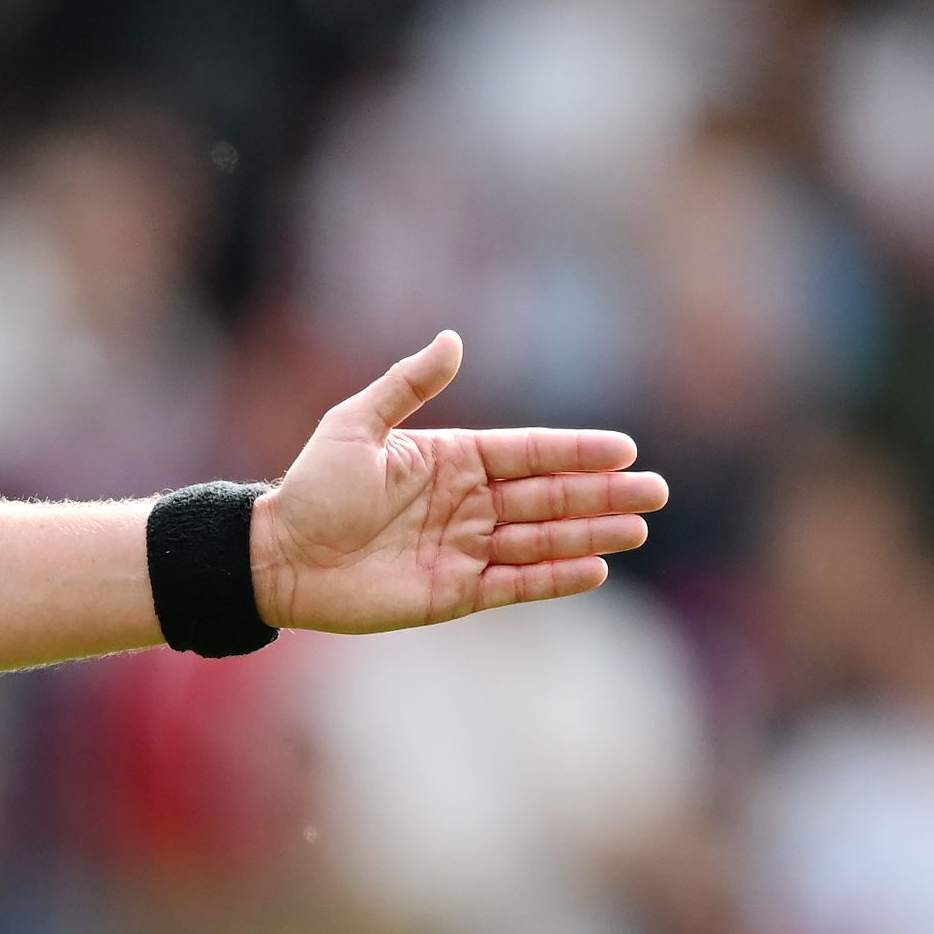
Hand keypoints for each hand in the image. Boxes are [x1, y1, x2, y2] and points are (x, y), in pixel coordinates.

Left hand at [249, 332, 663, 635]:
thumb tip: (454, 340)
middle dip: (602, 495)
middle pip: (548, 497)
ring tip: (638, 529)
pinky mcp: (454, 593)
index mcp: (452, 459)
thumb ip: (407, 386)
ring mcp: (464, 549)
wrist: (278, 558)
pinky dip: (553, 578)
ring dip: (589, 534)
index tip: (625, 450)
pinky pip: (513, 584)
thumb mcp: (354, 425)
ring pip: (540, 540)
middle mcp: (467, 503)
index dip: (576, 452)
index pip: (528, 452)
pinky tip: (594, 568)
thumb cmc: (311, 488)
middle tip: (656, 493)